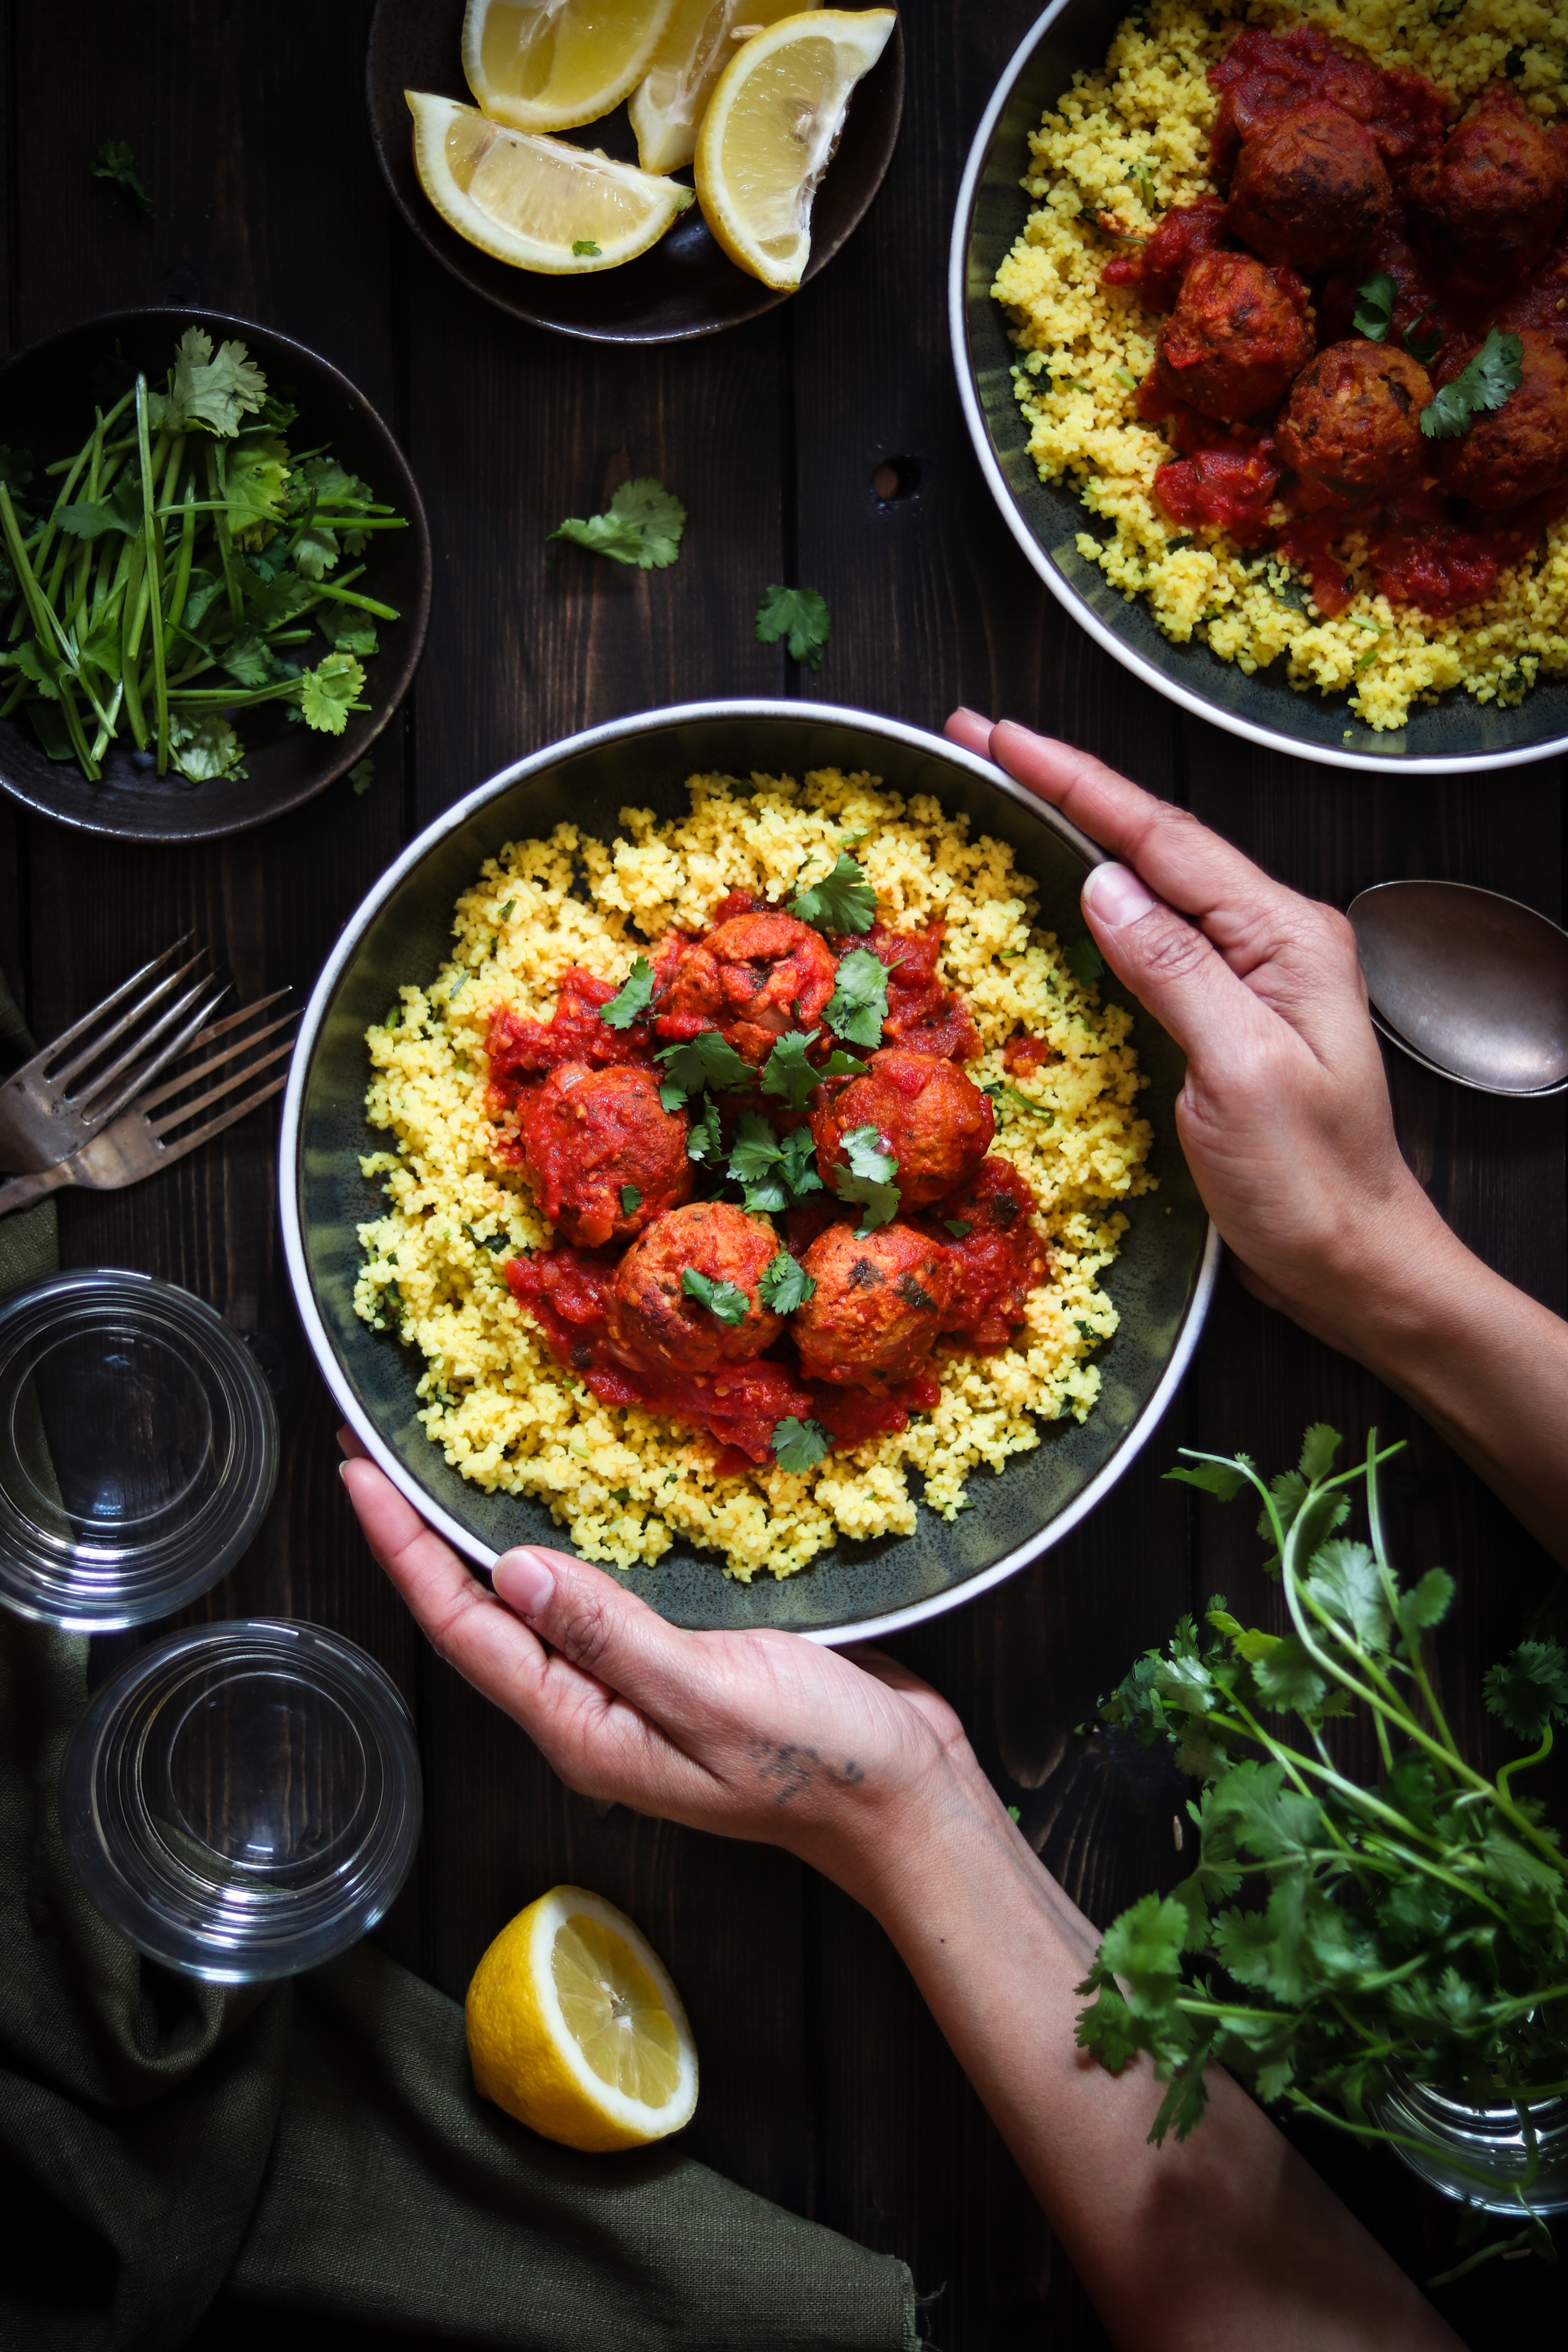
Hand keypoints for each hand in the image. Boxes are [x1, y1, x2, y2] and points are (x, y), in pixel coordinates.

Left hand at [338, 1442, 987, 1904]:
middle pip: (478, 1612)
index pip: (462, 1627)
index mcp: (580, 1728)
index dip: (401, 1547)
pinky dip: (568, 1533)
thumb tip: (510, 1571)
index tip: (354, 1470)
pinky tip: (568, 1488)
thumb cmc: (819, 1762)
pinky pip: (600, 1590)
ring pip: (533, 1598)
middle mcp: (589, 1708)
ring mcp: (632, 1684)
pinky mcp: (679, 1656)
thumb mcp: (711, 1696)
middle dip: (420, 1530)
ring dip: (483, 1527)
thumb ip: (610, 1636)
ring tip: (445, 1451)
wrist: (908, 1802)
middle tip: (375, 1442)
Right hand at [945, 712, 1453, 1353]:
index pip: (1164, 839)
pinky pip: (1153, 939)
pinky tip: (1063, 888)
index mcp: (1286, 936)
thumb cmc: (1310, 1184)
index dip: (1077, 783)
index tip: (1003, 739)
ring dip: (1075, 834)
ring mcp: (1252, 976)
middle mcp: (1273, 939)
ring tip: (1006, 788)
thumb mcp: (1240, 1073)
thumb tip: (1104, 884)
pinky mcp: (1227, 1016)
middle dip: (1065, 788)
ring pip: (1151, 884)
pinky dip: (1097, 902)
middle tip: (978, 742)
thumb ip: (1176, 971)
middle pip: (1155, 845)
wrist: (1354, 1265)